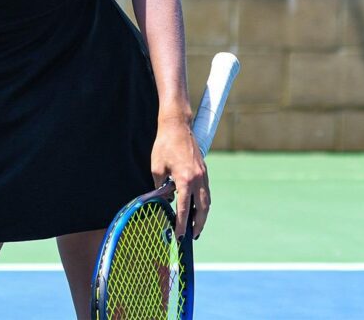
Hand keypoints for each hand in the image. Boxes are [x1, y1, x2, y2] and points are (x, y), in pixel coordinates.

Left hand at [151, 118, 209, 238]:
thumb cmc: (164, 145)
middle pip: (202, 209)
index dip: (181, 223)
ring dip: (203, 216)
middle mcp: (198, 179)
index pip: (184, 208)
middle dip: (198, 225)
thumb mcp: (157, 168)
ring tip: (197, 227)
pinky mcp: (204, 172)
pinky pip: (206, 192)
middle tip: (192, 236)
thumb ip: (161, 186)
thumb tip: (166, 199)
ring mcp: (203, 175)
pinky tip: (198, 209)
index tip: (180, 235)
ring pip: (207, 201)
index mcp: (185, 179)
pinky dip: (203, 203)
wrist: (177, 127)